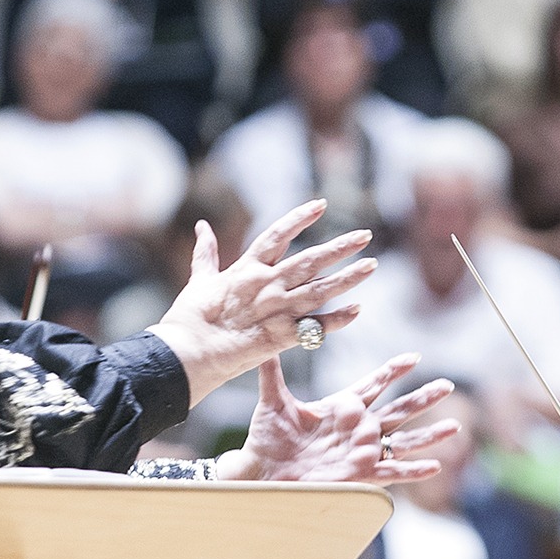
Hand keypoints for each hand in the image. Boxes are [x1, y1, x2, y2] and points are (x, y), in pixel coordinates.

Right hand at [150, 200, 375, 400]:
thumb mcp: (199, 279)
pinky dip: (337, 319)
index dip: (300, 218)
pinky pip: (315, 327)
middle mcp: (266, 284)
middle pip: (310, 260)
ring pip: (320, 289)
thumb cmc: (189, 319)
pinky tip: (357, 310)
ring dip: (348, 277)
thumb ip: (205, 252)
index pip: (278, 235)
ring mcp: (276, 309)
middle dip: (339, 247)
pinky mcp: (281, 336)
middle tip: (365, 236)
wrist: (188, 353)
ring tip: (371, 266)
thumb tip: (201, 226)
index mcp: (246, 268)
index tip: (321, 205)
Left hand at [214, 356, 458, 483]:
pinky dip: (413, 470)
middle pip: (398, 409)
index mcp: (343, 407)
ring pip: (403, 440)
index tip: (414, 356)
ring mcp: (362, 452)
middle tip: (448, 384)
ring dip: (429, 433)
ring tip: (454, 425)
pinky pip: (392, 473)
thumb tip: (273, 333)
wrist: (262, 472)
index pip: (375, 384)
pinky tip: (435, 466)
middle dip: (423, 398)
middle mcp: (358, 428)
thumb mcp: (272, 399)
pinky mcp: (360, 475)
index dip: (394, 370)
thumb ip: (273, 369)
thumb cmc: (267, 439)